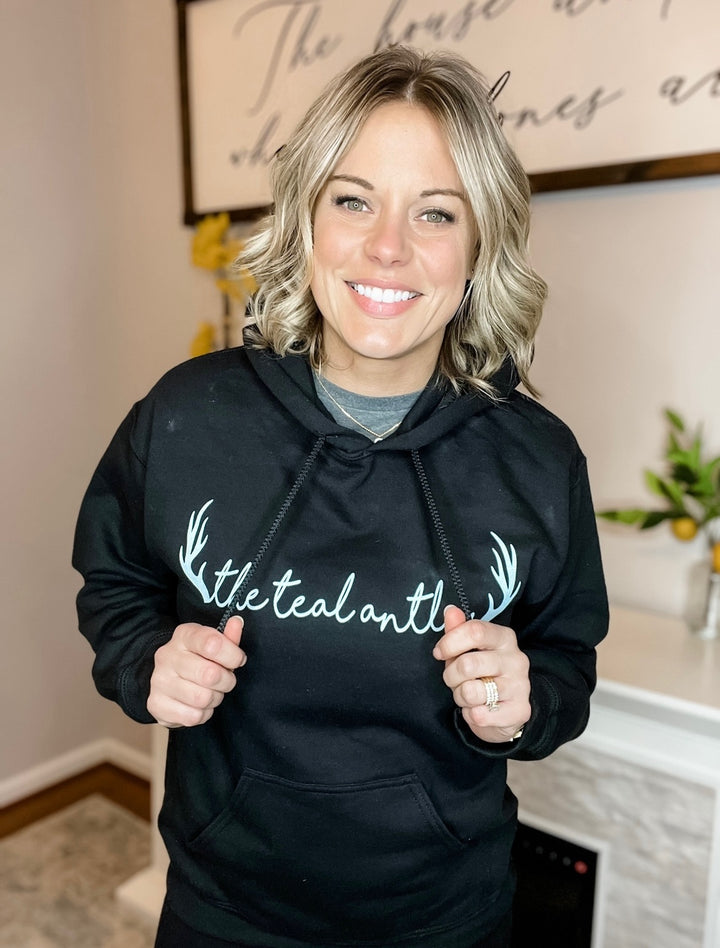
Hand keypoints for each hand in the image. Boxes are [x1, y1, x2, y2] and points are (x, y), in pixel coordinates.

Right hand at [147, 616, 245, 727]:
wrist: (166, 678)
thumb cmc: (197, 659)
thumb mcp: (213, 643)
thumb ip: (228, 637)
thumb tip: (237, 622)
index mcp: (184, 635)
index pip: (212, 643)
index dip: (233, 656)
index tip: (237, 660)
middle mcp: (167, 655)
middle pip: (210, 675)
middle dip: (226, 681)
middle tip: (224, 680)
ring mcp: (158, 680)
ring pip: (202, 698)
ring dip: (214, 698)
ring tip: (211, 692)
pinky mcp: (155, 704)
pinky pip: (192, 717)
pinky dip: (202, 714)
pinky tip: (197, 705)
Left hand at [433, 605, 529, 742]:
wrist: (508, 708)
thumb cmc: (483, 674)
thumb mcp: (468, 650)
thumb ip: (458, 630)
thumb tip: (450, 610)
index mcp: (504, 638)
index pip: (475, 631)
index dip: (450, 643)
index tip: (439, 652)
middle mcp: (516, 659)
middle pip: (468, 664)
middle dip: (451, 676)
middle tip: (454, 680)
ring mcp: (521, 686)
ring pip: (471, 692)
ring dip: (461, 697)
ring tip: (469, 695)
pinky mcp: (520, 711)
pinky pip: (479, 715)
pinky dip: (471, 715)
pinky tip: (480, 710)